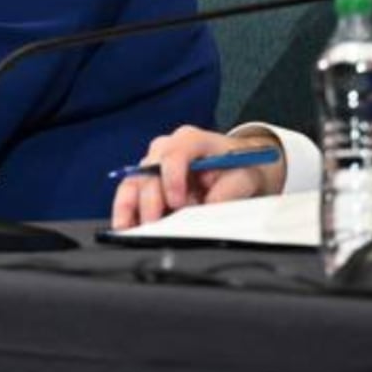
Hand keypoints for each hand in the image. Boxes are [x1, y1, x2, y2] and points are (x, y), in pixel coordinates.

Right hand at [110, 127, 285, 228]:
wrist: (238, 168)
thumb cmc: (238, 166)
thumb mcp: (245, 176)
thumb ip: (229, 191)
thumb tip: (208, 208)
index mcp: (191, 140)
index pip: (174, 153)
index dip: (173, 178)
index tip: (179, 202)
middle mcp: (166, 149)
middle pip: (149, 171)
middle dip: (152, 200)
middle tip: (158, 225)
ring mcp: (153, 165)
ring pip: (133, 183)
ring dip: (131, 208)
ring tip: (132, 230)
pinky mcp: (146, 183)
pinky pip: (129, 196)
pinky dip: (127, 213)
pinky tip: (128, 229)